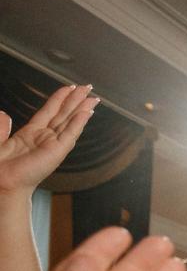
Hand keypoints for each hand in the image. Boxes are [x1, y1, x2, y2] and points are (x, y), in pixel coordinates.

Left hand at [0, 84, 97, 198]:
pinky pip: (70, 133)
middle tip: (88, 87)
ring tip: (93, 97)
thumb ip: (1, 127)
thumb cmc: (1, 168)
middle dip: (76, 99)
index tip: (69, 88)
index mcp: (31, 133)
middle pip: (64, 113)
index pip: (49, 111)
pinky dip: (79, 123)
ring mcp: (53, 144)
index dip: (59, 98)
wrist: (3, 183)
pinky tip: (86, 113)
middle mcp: (45, 137)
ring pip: (70, 121)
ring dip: (82, 108)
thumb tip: (3, 113)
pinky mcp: (58, 151)